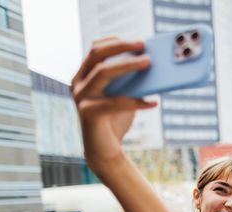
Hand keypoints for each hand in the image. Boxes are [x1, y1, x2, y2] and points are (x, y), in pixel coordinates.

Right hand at [71, 37, 156, 168]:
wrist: (105, 151)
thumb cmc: (115, 120)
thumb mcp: (123, 96)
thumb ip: (129, 81)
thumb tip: (151, 64)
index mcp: (83, 76)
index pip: (95, 49)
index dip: (115, 41)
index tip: (136, 40)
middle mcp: (78, 84)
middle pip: (97, 55)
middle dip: (121, 47)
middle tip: (143, 44)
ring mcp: (81, 97)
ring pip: (103, 72)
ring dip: (128, 65)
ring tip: (148, 63)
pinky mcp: (89, 113)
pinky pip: (116, 102)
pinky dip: (137, 101)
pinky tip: (153, 102)